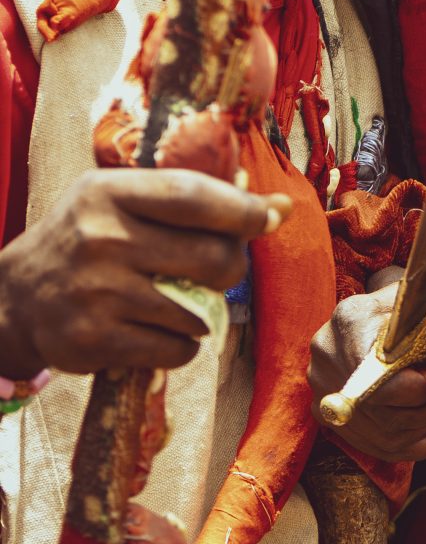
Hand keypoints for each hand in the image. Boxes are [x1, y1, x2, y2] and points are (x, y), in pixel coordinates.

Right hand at [0, 166, 278, 377]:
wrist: (17, 297)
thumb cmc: (88, 237)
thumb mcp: (124, 200)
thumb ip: (196, 200)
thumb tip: (282, 207)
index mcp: (109, 194)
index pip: (193, 197)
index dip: (244, 210)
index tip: (270, 217)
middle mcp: (100, 239)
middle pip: (211, 258)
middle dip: (231, 268)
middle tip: (220, 270)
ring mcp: (96, 293)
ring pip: (198, 312)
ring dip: (202, 312)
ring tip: (176, 301)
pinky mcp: (95, 341)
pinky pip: (177, 350)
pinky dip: (182, 344)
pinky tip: (159, 330)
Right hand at [309, 266, 425, 462]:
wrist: (395, 313)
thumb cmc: (425, 309)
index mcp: (352, 320)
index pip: (379, 378)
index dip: (420, 388)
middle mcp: (326, 355)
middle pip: (382, 412)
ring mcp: (322, 389)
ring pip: (384, 435)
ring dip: (424, 425)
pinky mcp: (329, 416)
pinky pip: (378, 448)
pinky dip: (411, 441)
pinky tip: (424, 421)